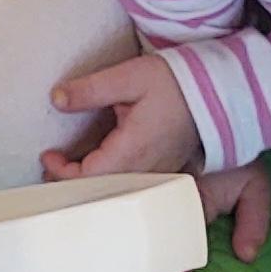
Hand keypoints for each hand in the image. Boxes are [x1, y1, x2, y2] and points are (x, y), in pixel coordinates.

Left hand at [38, 53, 270, 263]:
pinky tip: (101, 175)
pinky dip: (112, 186)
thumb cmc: (177, 82)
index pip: (87, 178)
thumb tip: (56, 98)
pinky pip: (134, 190)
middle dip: (71, 184)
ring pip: (116, 195)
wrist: (222, 91)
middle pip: (99, 194)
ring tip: (70, 172)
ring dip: (91, 187)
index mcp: (131, 151)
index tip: (48, 155)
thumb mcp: (130, 76)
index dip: (61, 172)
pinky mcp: (166, 172)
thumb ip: (91, 89)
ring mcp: (158, 175)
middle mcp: (145, 171)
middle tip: (52, 167)